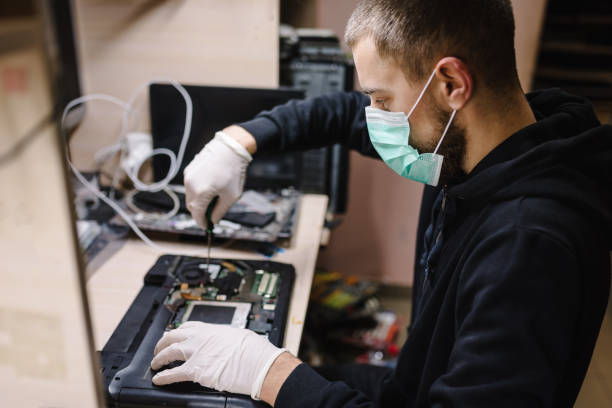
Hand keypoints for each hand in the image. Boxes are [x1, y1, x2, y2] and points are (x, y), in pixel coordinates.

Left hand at [150, 321, 286, 399]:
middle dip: (163, 343)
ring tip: (155, 364)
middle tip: (159, 349)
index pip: (188, 327)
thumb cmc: (255, 351)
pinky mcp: (196, 370)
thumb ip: (226, 338)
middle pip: (173, 336)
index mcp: (212, 329)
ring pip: (169, 352)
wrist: (258, 364)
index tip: (174, 334)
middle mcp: (201, 338)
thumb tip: (227, 342)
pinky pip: (174, 373)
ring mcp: (197, 353)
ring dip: (159, 358)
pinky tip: (159, 379)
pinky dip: (164, 376)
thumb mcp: (239, 335)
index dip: (177, 332)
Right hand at [184, 129, 252, 226]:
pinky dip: (198, 191)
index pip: (197, 214)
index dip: (201, 222)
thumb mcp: (232, 196)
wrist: (231, 147)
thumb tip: (213, 220)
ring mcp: (189, 176)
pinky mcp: (190, 169)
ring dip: (199, 201)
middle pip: (191, 206)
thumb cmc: (233, 169)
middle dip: (200, 212)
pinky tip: (211, 188)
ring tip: (214, 199)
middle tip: (211, 215)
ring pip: (190, 196)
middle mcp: (191, 184)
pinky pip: (191, 185)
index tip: (207, 227)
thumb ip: (221, 211)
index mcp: (201, 192)